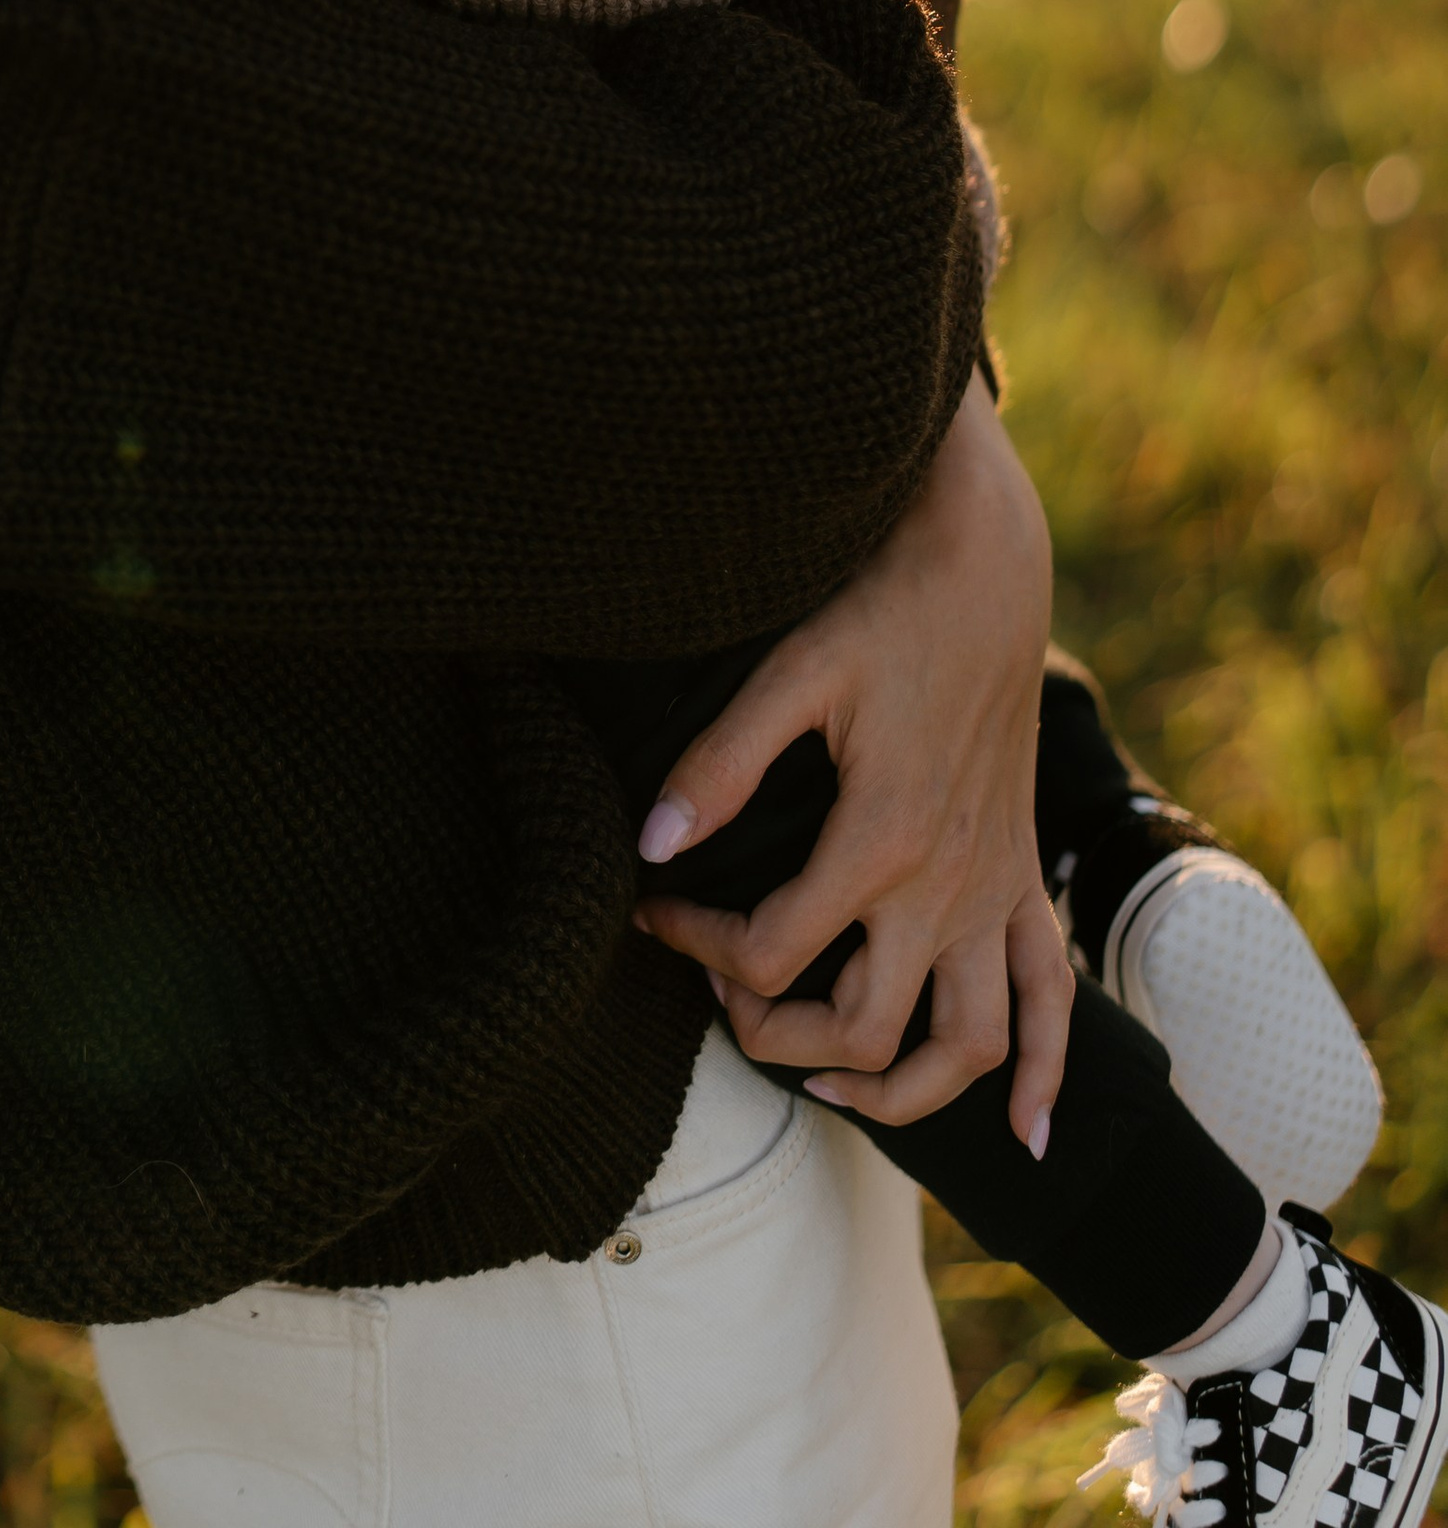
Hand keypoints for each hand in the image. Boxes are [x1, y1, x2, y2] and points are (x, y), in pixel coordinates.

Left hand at [633, 373, 1071, 1147]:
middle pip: (865, 1027)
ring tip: (832, 1086)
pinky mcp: (1024, 876)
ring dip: (904, 1092)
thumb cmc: (884, 609)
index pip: (771, 951)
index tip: (653, 910)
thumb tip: (652, 844)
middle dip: (780, 1037)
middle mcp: (949, 885)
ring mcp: (995, 889)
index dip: (697, 947)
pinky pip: (1052, 997)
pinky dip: (1044, 1074)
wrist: (987, 569)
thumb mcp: (795, 670)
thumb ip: (723, 762)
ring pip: (969, 1045)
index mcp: (883, 839)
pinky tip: (1028, 1133)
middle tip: (723, 994)